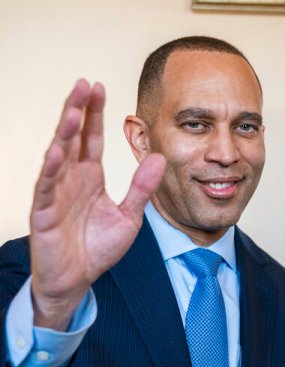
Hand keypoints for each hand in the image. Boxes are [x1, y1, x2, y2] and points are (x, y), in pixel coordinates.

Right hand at [29, 79, 165, 329]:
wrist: (78, 281)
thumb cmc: (98, 248)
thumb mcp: (129, 216)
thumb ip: (142, 188)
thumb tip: (158, 157)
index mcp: (90, 177)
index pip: (91, 138)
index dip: (95, 113)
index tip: (99, 86)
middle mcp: (71, 179)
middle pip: (73, 138)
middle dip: (78, 110)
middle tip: (84, 84)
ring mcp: (55, 194)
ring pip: (58, 156)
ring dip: (65, 133)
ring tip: (73, 110)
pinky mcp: (44, 213)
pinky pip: (46, 187)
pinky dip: (51, 169)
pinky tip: (57, 150)